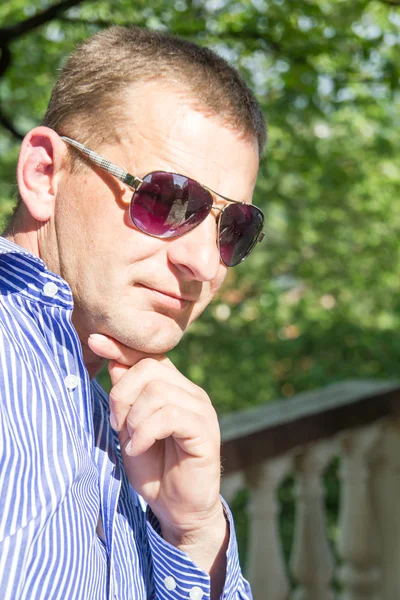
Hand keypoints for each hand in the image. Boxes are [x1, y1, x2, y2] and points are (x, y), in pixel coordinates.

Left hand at [88, 334, 223, 542]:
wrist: (177, 509)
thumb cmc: (154, 469)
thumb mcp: (131, 428)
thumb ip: (127, 397)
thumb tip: (115, 360)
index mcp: (175, 388)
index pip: (149, 356)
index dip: (122, 347)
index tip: (95, 340)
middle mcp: (191, 393)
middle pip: (149, 369)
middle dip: (122, 396)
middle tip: (117, 426)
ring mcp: (201, 409)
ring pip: (158, 391)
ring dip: (133, 419)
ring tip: (131, 442)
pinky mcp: (205, 430)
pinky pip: (169, 415)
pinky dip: (145, 432)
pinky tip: (139, 448)